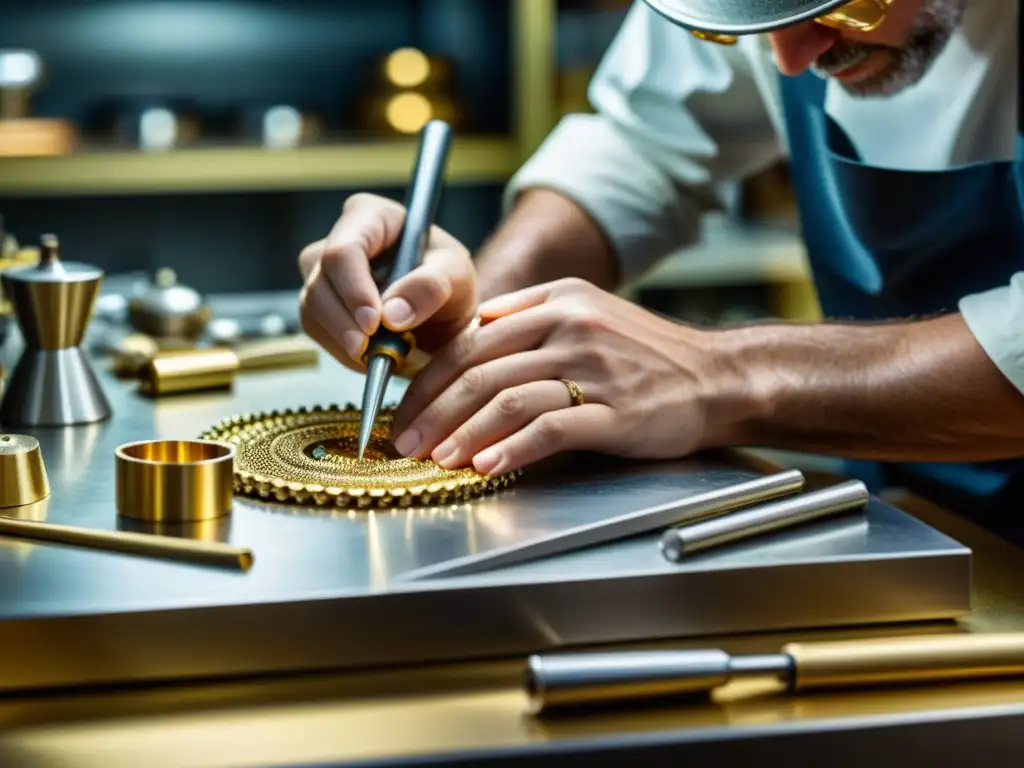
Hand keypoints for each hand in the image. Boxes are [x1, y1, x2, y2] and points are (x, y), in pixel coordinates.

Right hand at [298, 192, 476, 371]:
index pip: (344, 249)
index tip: (374, 322)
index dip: (354, 288)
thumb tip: (391, 315)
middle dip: (344, 321)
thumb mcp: (456, 277)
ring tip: (376, 355)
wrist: (443, 312)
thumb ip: (430, 287)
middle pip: (321, 280)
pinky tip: (368, 356)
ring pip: (312, 307)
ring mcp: (324, 270)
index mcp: (372, 215)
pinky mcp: (320, 302)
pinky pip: (316, 328)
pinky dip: (341, 349)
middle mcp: (340, 237)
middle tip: (370, 350)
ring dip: (342, 339)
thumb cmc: (449, 281)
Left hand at [391, 278, 736, 474]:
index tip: (405, 407)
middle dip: (433, 409)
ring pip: (509, 399)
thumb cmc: (648, 353)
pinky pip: (551, 429)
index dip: (431, 377)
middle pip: (481, 370)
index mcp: (558, 302)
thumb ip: (531, 311)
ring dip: (463, 433)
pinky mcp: (615, 413)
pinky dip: (512, 449)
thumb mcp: (589, 309)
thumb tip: (473, 325)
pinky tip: (486, 466)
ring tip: (435, 458)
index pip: (473, 340)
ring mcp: (595, 371)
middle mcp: (572, 330)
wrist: (717, 377)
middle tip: (404, 440)